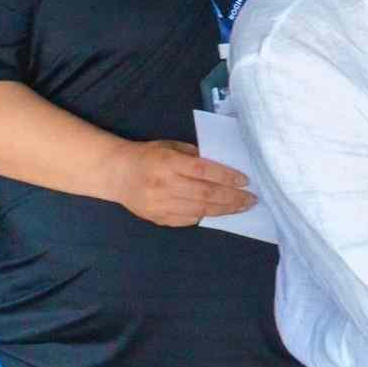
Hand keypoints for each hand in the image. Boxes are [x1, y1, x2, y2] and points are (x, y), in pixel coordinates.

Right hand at [106, 140, 254, 226]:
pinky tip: (219, 211)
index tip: (245, 181)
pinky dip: (206, 215)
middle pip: (205, 193)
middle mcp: (164, 184)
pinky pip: (188, 219)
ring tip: (242, 207)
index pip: (204, 170)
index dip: (227, 177)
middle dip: (232, 197)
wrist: (116, 174)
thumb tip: (222, 167)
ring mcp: (160, 204)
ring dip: (224, 209)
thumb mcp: (171, 147)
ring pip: (199, 209)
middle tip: (251, 199)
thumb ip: (195, 156)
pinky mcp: (158, 218)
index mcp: (168, 162)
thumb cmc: (148, 156)